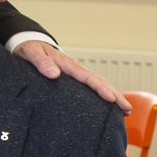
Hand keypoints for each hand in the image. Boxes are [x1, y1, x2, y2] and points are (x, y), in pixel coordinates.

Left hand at [12, 41, 128, 110]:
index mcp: (68, 65)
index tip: (112, 99)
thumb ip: (41, 63)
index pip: (88, 78)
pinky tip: (109, 107)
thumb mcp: (31, 53)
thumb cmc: (30, 49)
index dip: (101, 89)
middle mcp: (76, 70)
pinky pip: (91, 88)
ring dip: (113, 96)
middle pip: (100, 82)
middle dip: (115, 95)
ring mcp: (76, 75)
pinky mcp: (74, 80)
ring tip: (126, 111)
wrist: (29, 45)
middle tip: (127, 109)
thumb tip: (54, 74)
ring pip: (99, 85)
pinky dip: (102, 95)